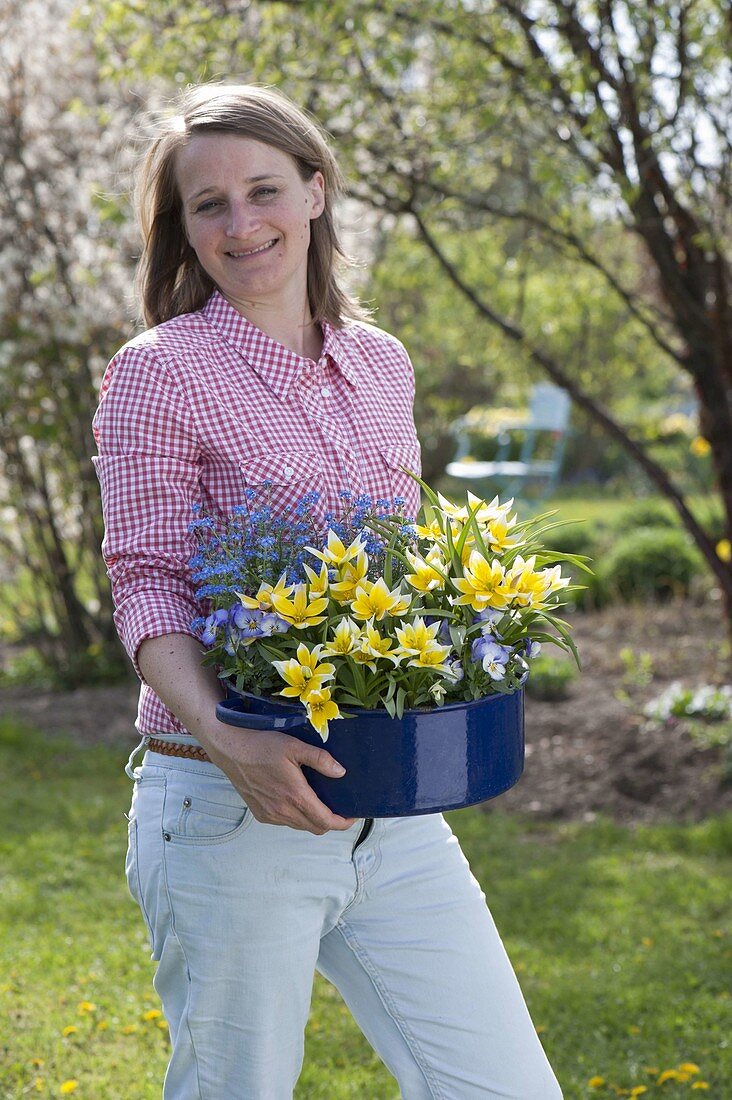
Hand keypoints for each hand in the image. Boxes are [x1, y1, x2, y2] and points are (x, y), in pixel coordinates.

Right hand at [198, 721, 356, 834]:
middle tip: (338, 808)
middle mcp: (283, 811)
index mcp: (295, 796)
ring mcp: (270, 815)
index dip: (342, 822)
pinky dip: (295, 817)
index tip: (352, 816)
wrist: (231, 749)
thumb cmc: (262, 745)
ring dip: (312, 820)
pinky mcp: (260, 814)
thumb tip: (341, 772)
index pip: (326, 821)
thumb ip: (320, 759)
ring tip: (318, 802)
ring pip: (300, 826)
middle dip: (330, 822)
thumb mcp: (295, 746)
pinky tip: (296, 800)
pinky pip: (284, 822)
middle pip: (315, 828)